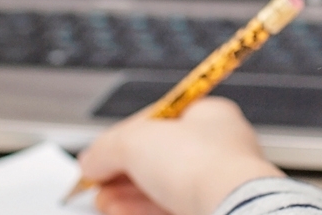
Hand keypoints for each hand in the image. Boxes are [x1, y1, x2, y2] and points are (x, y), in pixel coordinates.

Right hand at [76, 98, 285, 214]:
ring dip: (125, 193)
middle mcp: (217, 149)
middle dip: (120, 170)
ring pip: (161, 188)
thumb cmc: (201, 162)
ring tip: (103, 198)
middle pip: (156, 158)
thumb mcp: (134, 140)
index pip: (156, 121)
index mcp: (209, 116)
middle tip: (97, 178)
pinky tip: (119, 211)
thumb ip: (106, 148)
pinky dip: (140, 210)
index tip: (100, 151)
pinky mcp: (210, 210)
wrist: (230, 207)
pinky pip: (168, 209)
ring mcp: (215, 184)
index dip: (123, 135)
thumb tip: (90, 161)